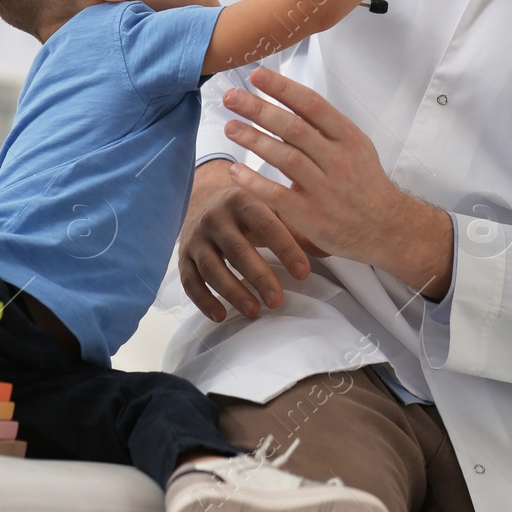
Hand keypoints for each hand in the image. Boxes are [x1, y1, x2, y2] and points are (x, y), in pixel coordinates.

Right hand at [178, 158, 327, 322]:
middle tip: (277, 301)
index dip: (286, 249)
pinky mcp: (183, 255)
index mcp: (242, 200)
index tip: (303, 273)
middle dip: (259, 277)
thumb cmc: (249, 208)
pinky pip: (190, 281)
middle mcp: (216, 217)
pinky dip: (204, 301)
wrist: (204, 196)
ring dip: (233, 292)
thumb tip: (328, 250)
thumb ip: (298, 227)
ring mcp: (197, 237)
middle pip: (237, 250)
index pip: (267, 225)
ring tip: (254, 311)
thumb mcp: (273, 208)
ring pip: (212, 268)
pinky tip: (221, 315)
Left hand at [218, 67, 454, 299]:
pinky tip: (236, 171)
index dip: (283, 88)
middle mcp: (338, 159)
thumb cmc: (364, 183)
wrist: (386, 227)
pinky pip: (278, 195)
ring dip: (254, 140)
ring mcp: (325, 188)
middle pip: (293, 128)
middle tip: (231, 97)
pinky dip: (255, 182)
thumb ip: (324, 128)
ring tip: (230, 127)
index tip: (257, 75)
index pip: (312, 105)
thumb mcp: (356, 147)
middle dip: (259, 109)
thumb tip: (287, 100)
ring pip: (285, 157)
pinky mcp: (312, 215)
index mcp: (348, 137)